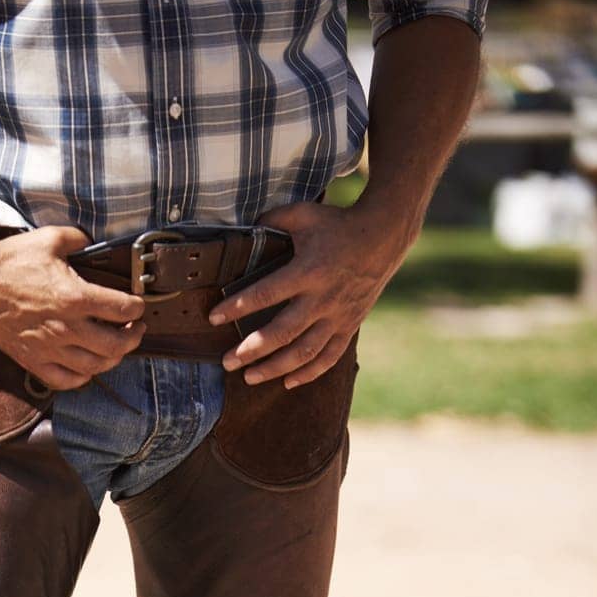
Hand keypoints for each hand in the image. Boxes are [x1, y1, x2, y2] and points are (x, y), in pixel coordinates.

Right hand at [0, 226, 145, 390]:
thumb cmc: (9, 262)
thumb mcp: (48, 239)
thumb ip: (77, 240)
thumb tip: (90, 242)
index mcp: (74, 297)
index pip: (121, 309)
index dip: (137, 307)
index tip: (138, 305)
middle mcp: (66, 328)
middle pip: (116, 345)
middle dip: (133, 337)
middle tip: (136, 329)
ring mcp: (50, 348)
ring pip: (95, 366)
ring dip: (113, 359)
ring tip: (116, 348)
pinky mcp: (33, 360)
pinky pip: (66, 380)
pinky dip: (82, 377)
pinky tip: (87, 368)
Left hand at [208, 201, 409, 387]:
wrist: (383, 237)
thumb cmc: (338, 225)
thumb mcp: (305, 214)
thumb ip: (273, 220)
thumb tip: (245, 230)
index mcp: (308, 271)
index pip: (266, 293)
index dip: (237, 308)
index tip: (213, 319)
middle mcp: (322, 298)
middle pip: (282, 332)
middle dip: (251, 350)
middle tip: (226, 362)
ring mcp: (338, 316)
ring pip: (304, 352)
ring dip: (275, 368)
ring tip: (249, 377)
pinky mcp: (349, 326)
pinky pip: (329, 357)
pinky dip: (309, 373)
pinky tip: (287, 382)